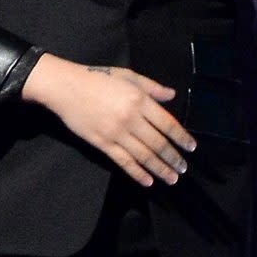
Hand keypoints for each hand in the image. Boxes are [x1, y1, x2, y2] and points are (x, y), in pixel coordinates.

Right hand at [22, 53, 195, 186]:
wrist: (66, 87)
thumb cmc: (97, 78)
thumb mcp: (127, 76)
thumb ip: (151, 87)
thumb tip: (172, 95)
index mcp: (139, 100)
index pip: (167, 123)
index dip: (181, 137)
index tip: (191, 147)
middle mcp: (131, 118)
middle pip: (158, 143)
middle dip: (173, 157)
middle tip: (183, 168)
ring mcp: (116, 133)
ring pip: (144, 156)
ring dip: (160, 169)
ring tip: (172, 178)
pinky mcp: (103, 144)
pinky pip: (124, 162)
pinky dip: (137, 173)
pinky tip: (148, 181)